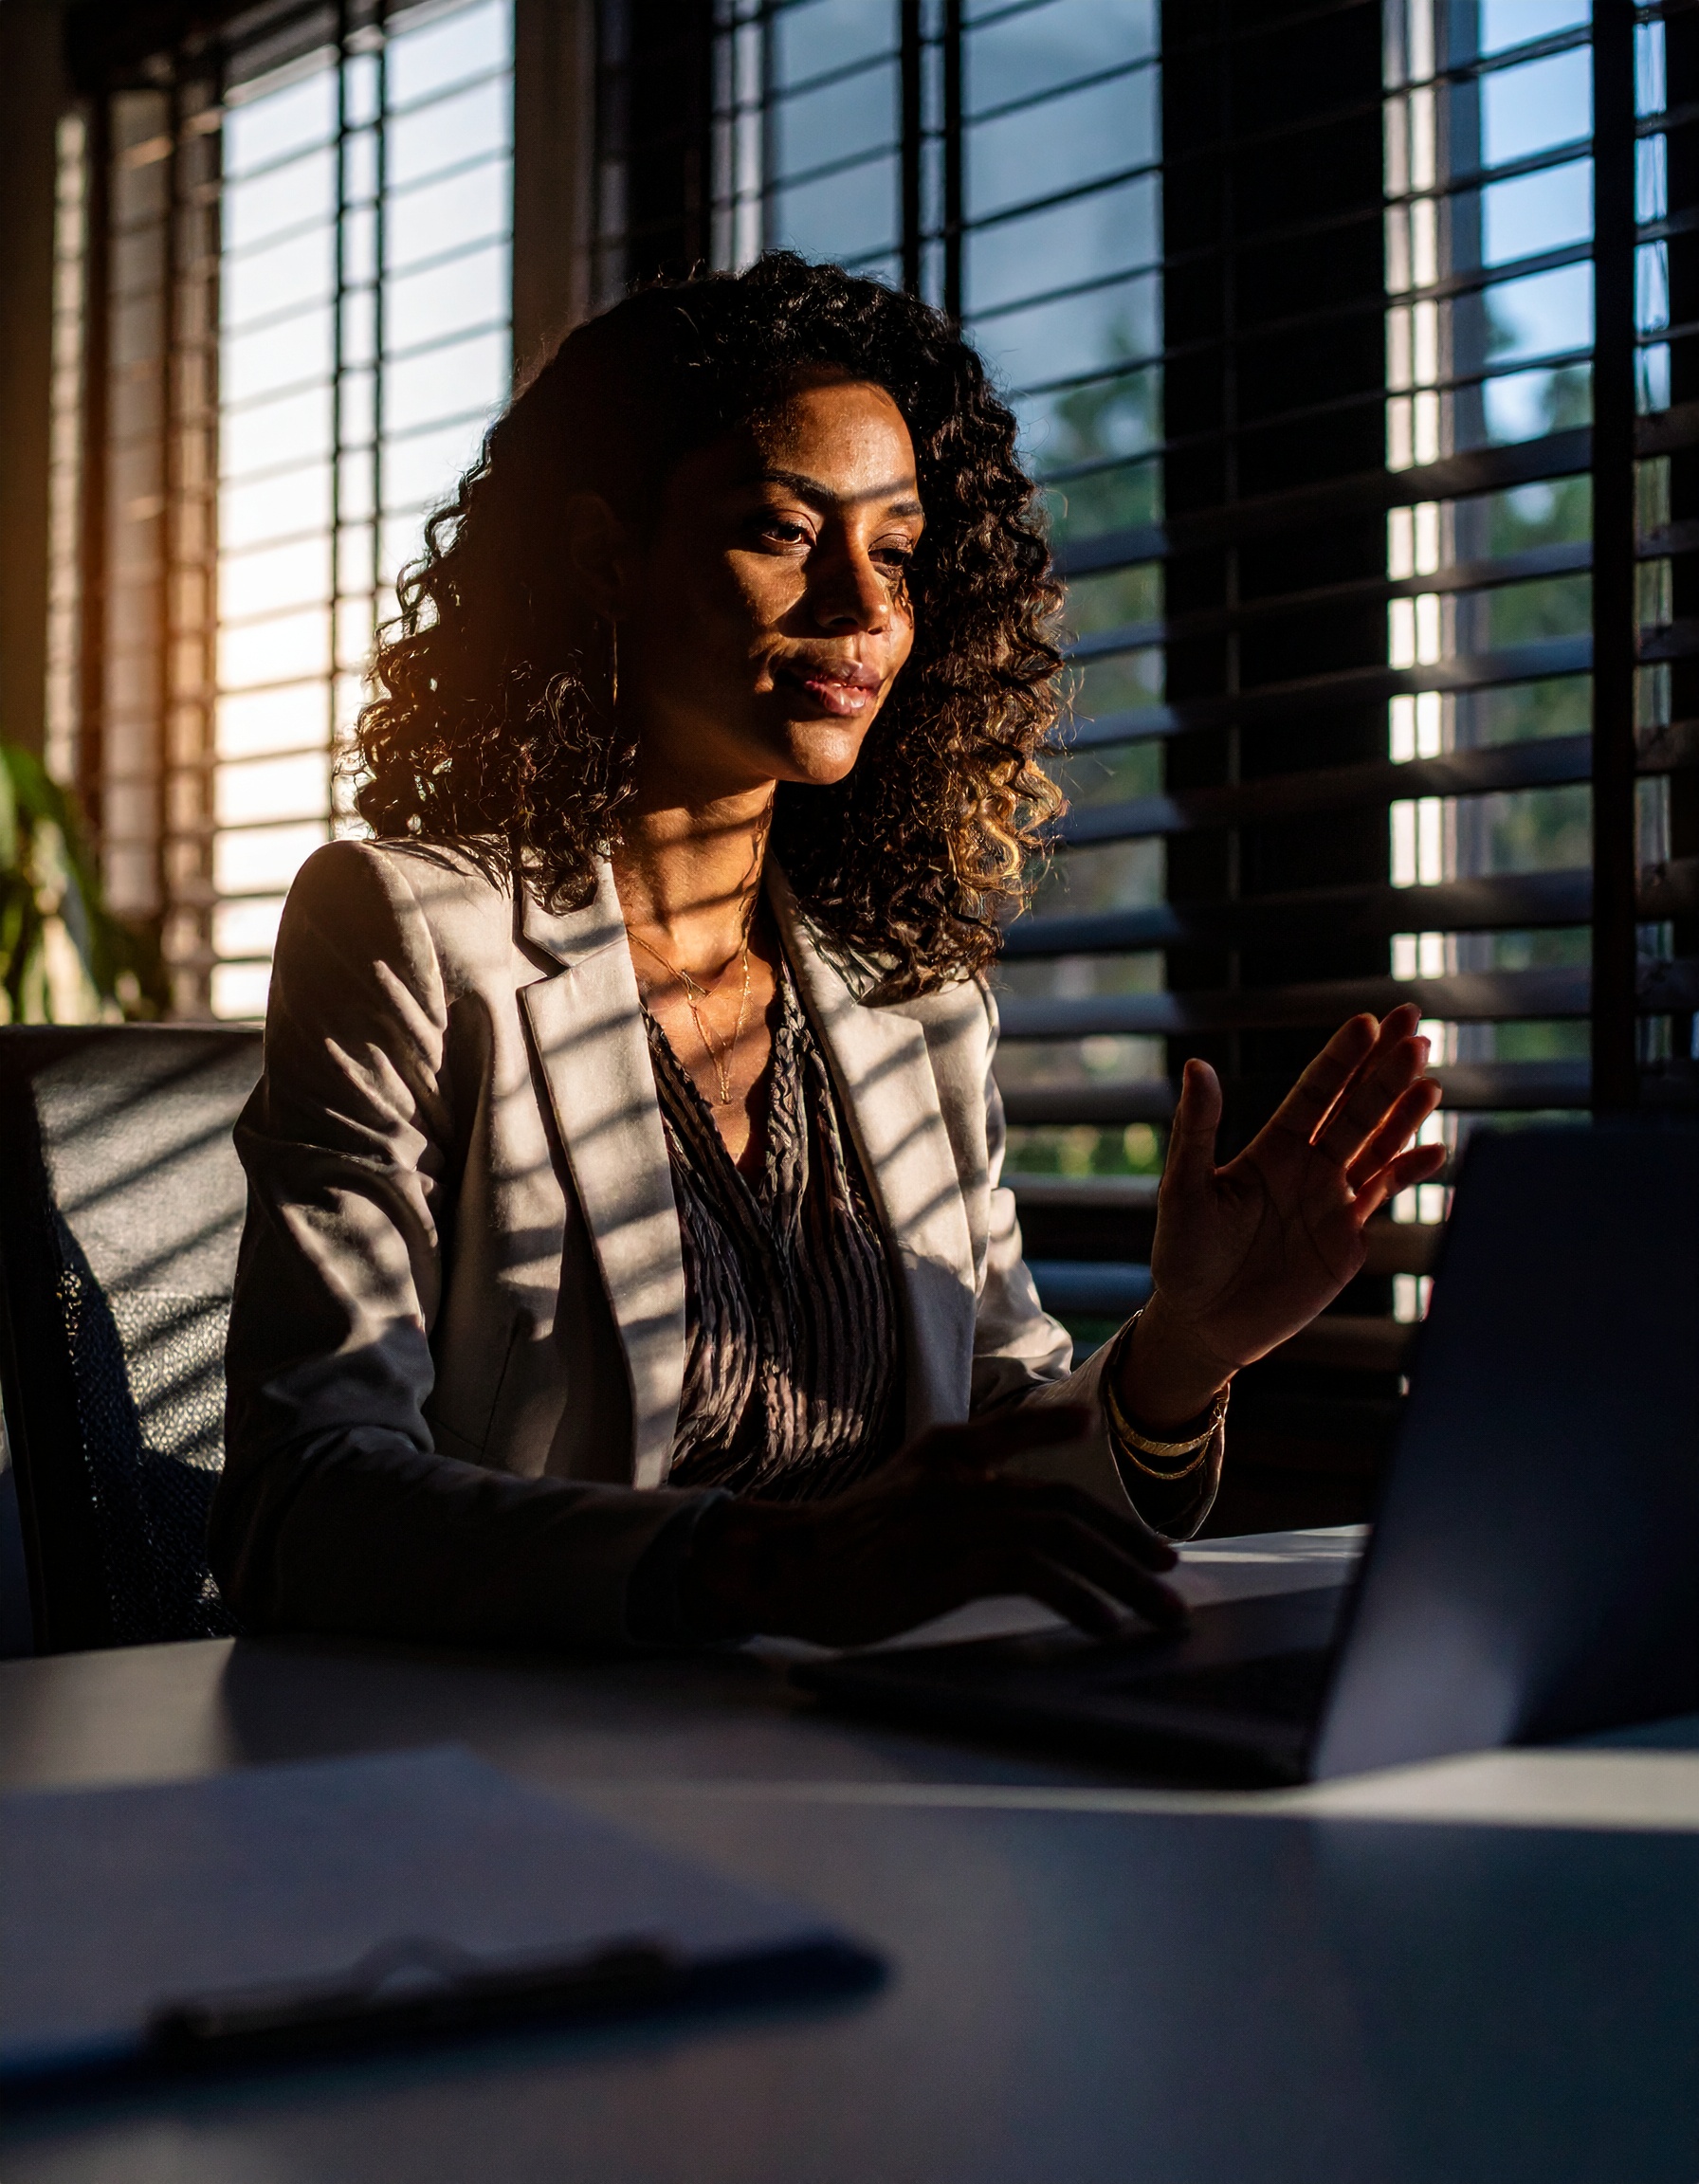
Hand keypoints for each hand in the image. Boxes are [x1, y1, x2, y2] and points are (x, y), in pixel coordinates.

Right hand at [679, 1407, 1185, 1644]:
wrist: (782, 1568)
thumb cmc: (848, 1543)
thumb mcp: (909, 1489)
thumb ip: (967, 1481)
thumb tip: (1035, 1513)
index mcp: (949, 1451)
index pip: (1028, 1441)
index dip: (1084, 1462)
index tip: (1144, 1521)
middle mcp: (959, 1477)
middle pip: (1065, 1504)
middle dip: (1127, 1543)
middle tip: (1170, 1576)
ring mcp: (952, 1519)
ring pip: (1060, 1538)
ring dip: (1120, 1577)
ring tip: (1158, 1611)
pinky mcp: (944, 1564)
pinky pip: (1030, 1573)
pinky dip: (1076, 1597)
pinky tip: (1104, 1624)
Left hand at [1124, 1004, 1445, 1424]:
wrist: (1204, 1324)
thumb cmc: (1182, 1256)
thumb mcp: (1184, 1190)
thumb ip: (1197, 1130)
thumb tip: (1197, 1066)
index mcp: (1270, 1149)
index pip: (1314, 1093)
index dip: (1342, 1059)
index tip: (1369, 1022)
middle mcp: (1306, 1166)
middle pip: (1355, 1108)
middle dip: (1385, 1069)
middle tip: (1416, 1025)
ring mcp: (1331, 1200)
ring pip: (1377, 1146)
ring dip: (1404, 1113)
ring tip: (1430, 1077)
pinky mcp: (1347, 1239)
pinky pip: (1384, 1196)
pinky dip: (1411, 1173)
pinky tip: (1437, 1149)